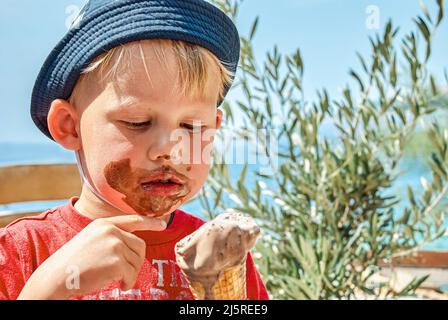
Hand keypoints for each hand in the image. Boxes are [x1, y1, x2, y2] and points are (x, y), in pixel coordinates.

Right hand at [18, 215, 166, 299]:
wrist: (57, 276)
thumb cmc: (73, 262)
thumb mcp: (91, 239)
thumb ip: (111, 236)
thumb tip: (133, 245)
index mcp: (105, 224)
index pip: (133, 220)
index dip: (150, 222)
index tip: (163, 224)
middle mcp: (112, 231)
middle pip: (140, 245)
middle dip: (136, 261)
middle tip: (126, 272)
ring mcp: (114, 245)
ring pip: (137, 261)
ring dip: (131, 273)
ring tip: (118, 279)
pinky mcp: (116, 261)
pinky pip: (132, 274)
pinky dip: (128, 282)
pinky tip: (120, 285)